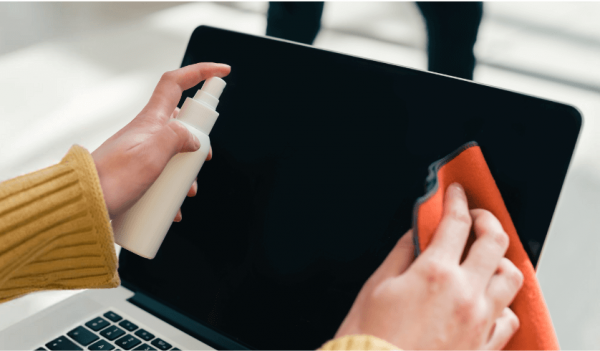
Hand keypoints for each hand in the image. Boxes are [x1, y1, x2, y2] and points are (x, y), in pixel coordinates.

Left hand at [92, 62, 230, 220]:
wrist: (84, 206)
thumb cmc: (115, 179)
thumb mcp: (153, 152)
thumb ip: (178, 136)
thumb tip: (195, 139)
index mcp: (151, 120)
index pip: (176, 83)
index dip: (200, 71)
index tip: (222, 72)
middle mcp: (146, 133)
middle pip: (182, 123)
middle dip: (200, 141)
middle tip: (204, 159)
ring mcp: (141, 155)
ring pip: (175, 154)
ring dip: (187, 172)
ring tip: (188, 192)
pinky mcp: (137, 176)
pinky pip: (163, 179)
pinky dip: (173, 192)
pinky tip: (175, 210)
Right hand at [335, 183, 523, 349]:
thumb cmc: (370, 336)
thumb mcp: (377, 286)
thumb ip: (402, 253)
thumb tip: (416, 234)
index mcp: (435, 273)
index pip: (456, 222)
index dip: (456, 200)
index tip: (455, 193)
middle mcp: (465, 294)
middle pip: (494, 242)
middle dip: (485, 219)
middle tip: (473, 216)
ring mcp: (480, 322)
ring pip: (512, 278)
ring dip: (500, 260)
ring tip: (485, 258)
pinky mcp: (484, 347)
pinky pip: (509, 318)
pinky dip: (502, 302)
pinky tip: (487, 299)